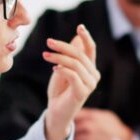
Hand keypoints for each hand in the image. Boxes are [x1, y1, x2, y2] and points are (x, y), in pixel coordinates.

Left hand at [43, 25, 100, 139]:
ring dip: (59, 58)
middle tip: (49, 42)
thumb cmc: (60, 91)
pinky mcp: (82, 93)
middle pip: (80, 54)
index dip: (87, 37)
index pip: (91, 50)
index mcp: (90, 69)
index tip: (80, 26)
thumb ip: (70, 56)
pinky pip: (73, 75)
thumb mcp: (63, 69)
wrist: (56, 113)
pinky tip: (54, 69)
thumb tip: (76, 39)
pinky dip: (62, 69)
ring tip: (46, 55)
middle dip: (63, 46)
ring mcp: (90, 85)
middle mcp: (94, 76)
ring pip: (75, 64)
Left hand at [74, 108, 132, 139]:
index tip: (69, 119)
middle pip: (71, 126)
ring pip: (73, 137)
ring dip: (75, 138)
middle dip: (70, 128)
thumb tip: (76, 112)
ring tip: (80, 139)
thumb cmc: (114, 129)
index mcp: (92, 116)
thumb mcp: (106, 117)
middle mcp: (89, 126)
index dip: (70, 117)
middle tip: (71, 131)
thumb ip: (91, 115)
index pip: (74, 115)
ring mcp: (88, 138)